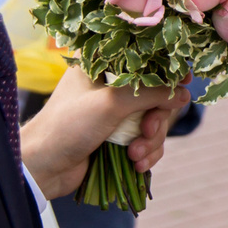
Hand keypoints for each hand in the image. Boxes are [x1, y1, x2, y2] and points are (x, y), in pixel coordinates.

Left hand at [17, 67, 183, 198]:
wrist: (43, 168)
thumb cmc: (68, 126)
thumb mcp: (110, 103)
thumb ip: (150, 93)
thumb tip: (184, 94)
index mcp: (102, 66)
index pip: (144, 59)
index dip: (166, 71)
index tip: (183, 82)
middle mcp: (111, 86)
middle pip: (156, 94)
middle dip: (156, 119)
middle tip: (147, 131)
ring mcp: (115, 113)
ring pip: (154, 122)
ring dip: (150, 141)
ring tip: (134, 155)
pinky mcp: (118, 137)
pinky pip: (147, 141)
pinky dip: (146, 153)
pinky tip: (136, 164)